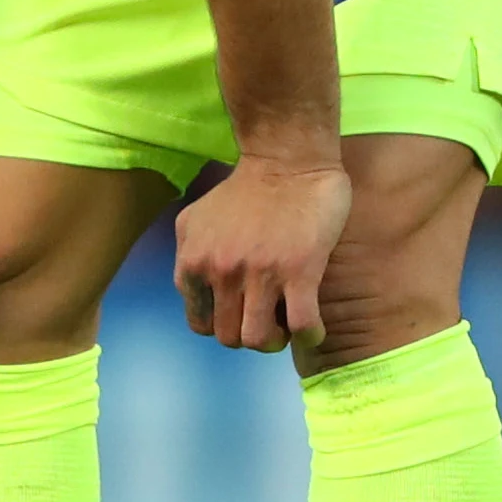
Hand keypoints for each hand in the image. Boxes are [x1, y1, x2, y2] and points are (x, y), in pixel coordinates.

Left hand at [174, 155, 350, 353]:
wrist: (287, 160)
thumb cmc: (244, 189)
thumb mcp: (195, 218)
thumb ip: (188, 255)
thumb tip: (195, 288)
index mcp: (194, 262)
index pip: (200, 325)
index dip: (223, 325)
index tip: (241, 314)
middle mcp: (222, 272)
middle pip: (230, 338)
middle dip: (250, 335)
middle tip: (267, 319)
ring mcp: (261, 274)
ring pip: (260, 340)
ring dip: (276, 341)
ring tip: (286, 324)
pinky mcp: (300, 271)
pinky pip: (302, 326)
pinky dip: (309, 335)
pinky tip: (313, 326)